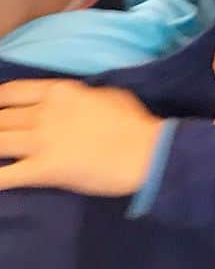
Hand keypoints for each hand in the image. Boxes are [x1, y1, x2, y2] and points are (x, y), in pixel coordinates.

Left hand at [0, 79, 162, 195]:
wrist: (146, 151)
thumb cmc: (134, 122)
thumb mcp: (106, 94)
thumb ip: (80, 96)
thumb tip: (70, 102)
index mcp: (60, 92)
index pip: (12, 92)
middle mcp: (44, 113)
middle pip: (0, 118)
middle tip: (0, 134)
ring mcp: (41, 141)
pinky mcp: (43, 169)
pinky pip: (5, 176)